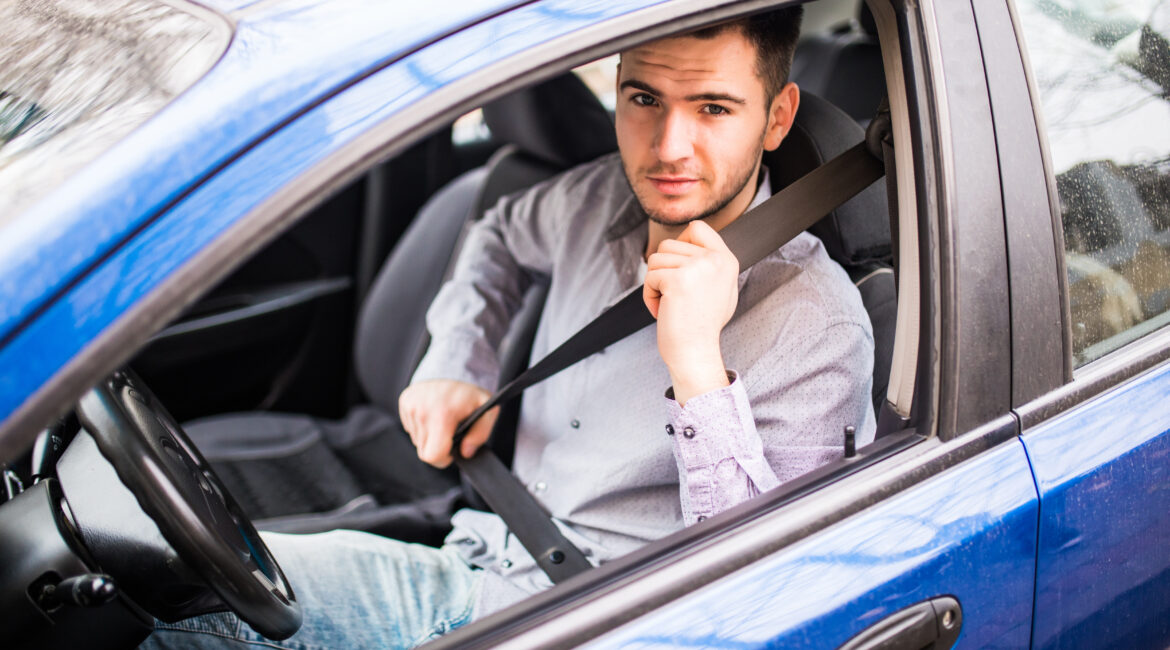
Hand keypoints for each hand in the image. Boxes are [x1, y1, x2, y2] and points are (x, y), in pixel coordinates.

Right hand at [398, 379, 498, 467]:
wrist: (455, 366)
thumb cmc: (472, 393)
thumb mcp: (488, 411)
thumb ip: (480, 435)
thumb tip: (465, 452)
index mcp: (442, 415)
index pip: (432, 456)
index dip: (443, 459)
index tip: (452, 451)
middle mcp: (422, 410)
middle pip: (424, 451)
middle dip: (438, 447)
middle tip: (451, 432)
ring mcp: (411, 406)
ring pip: (417, 440)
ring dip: (430, 435)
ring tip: (442, 418)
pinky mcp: (404, 401)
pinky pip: (411, 427)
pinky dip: (422, 425)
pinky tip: (433, 412)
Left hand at [643, 220, 737, 403]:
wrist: (695, 353)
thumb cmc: (702, 326)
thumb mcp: (720, 287)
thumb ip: (710, 263)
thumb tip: (692, 241)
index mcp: (726, 260)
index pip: (698, 228)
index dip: (681, 243)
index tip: (679, 267)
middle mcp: (715, 260)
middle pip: (670, 244)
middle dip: (664, 270)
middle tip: (674, 296)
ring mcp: (697, 268)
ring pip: (656, 258)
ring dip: (655, 282)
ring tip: (669, 303)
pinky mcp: (678, 279)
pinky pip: (650, 276)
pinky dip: (649, 295)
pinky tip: (663, 311)